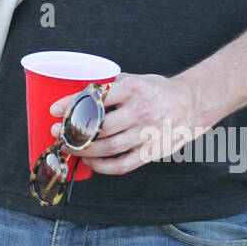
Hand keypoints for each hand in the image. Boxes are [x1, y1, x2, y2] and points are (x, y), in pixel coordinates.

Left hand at [49, 72, 204, 176]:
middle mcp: (140, 111)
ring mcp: (147, 133)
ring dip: (84, 150)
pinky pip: (123, 164)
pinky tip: (91, 162)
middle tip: (58, 132)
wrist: (192, 103)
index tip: (54, 109)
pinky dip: (103, 167)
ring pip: (108, 147)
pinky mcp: (152, 151)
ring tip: (70, 147)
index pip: (95, 98)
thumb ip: (109, 86)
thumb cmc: (157, 90)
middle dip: (74, 131)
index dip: (71, 105)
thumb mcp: (135, 79)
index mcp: (133, 89)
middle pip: (99, 127)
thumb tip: (77, 94)